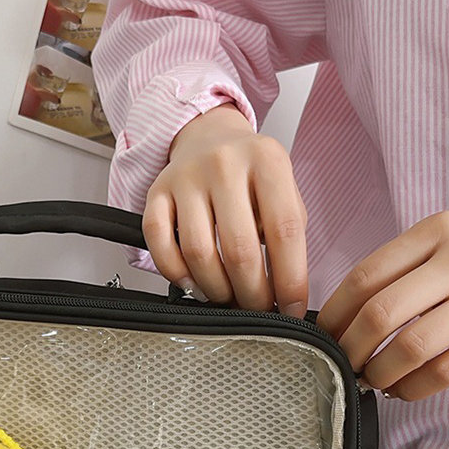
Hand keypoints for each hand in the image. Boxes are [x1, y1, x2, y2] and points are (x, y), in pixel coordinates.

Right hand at [142, 104, 308, 314]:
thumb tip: (286, 291)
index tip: (291, 309)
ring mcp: (186, 178)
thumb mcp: (283, 189)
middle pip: (239, 249)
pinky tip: (192, 284)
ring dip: (215, 289)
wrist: (209, 138)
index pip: (284, 231)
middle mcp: (225, 165)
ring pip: (198, 252)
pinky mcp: (156, 192)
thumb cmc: (250, 175)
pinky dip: (175, 273)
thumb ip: (287, 233)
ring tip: (227, 298)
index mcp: (267, 161)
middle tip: (257, 310)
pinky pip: (158, 242)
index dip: (289, 279)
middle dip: (251, 294)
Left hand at [317, 211, 448, 399]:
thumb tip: (337, 322)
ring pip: (412, 346)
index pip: (365, 277)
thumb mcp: (444, 247)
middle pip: (381, 313)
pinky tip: (402, 390)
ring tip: (371, 380)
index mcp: (438, 231)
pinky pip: (446, 369)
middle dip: (351, 348)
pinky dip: (414, 387)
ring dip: (380, 373)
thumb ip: (400, 272)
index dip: (334, 315)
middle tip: (341, 364)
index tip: (319, 337)